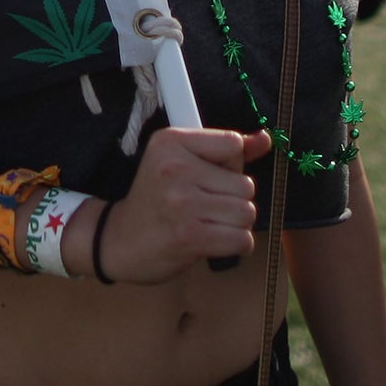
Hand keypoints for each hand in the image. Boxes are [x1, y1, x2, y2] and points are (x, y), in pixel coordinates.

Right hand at [91, 125, 273, 283]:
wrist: (120, 240)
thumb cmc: (156, 199)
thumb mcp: (182, 162)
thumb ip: (226, 152)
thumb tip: (266, 139)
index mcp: (170, 141)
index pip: (233, 144)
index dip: (230, 165)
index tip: (208, 177)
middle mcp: (175, 168)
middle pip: (245, 184)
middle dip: (234, 199)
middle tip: (206, 206)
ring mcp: (182, 203)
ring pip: (247, 212)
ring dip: (236, 224)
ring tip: (210, 224)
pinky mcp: (190, 236)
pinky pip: (242, 240)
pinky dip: (236, 245)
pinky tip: (214, 241)